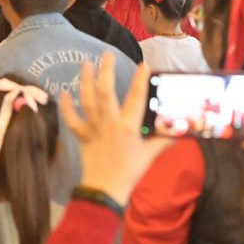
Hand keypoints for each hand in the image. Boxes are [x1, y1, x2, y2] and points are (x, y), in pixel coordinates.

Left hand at [61, 56, 167, 206]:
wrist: (106, 189)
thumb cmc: (130, 172)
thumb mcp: (150, 155)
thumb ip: (163, 140)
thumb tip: (179, 130)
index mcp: (128, 126)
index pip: (136, 98)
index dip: (140, 80)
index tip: (143, 64)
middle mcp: (110, 123)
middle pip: (105, 91)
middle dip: (105, 71)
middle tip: (107, 54)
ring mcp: (94, 128)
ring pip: (87, 100)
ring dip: (85, 80)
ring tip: (86, 64)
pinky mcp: (82, 135)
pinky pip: (72, 119)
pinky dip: (67, 106)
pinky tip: (64, 93)